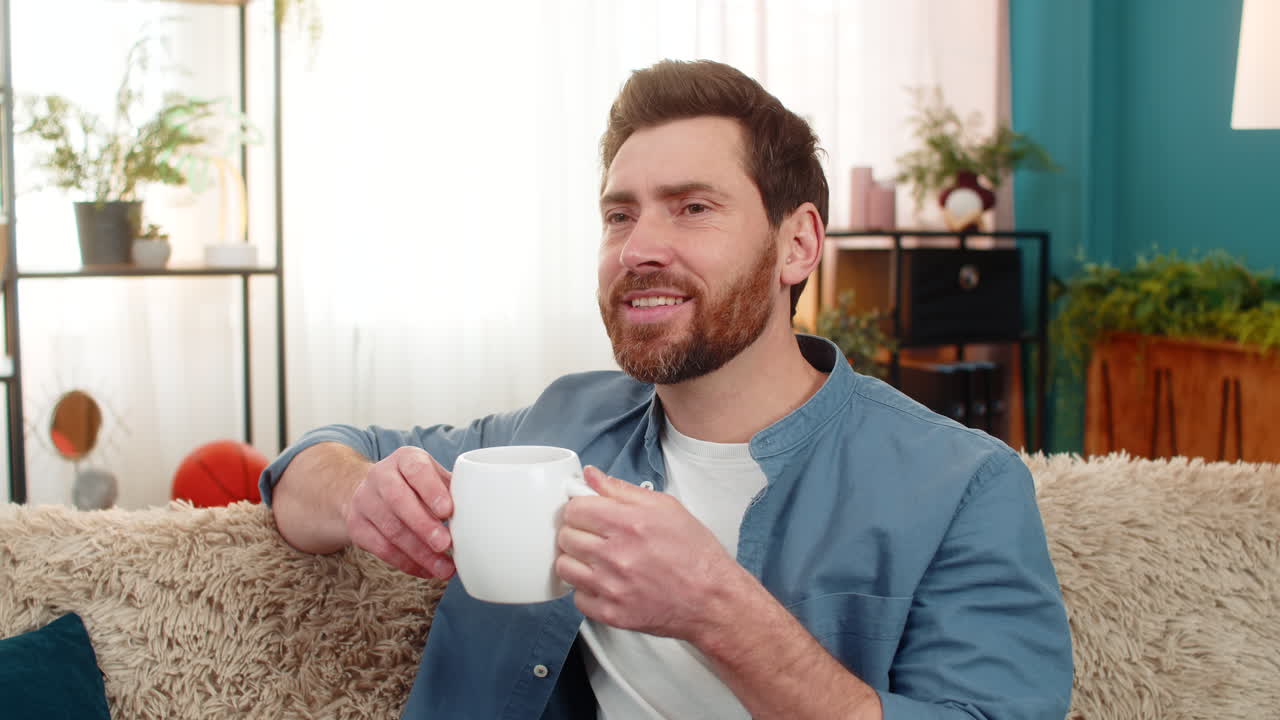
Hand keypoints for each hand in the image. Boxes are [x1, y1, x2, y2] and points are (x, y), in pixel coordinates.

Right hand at [346, 446, 455, 579]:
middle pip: (399, 501)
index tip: (448, 511)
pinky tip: (426, 570)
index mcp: (405, 459)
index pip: (416, 470)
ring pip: (390, 529)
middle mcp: (381, 476)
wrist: (370, 491)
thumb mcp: (432, 476)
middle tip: (446, 545)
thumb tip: (479, 514)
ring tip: (444, 568)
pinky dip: (406, 563)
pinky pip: (381, 548)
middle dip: (423, 526)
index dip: (432, 490)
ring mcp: (364, 500)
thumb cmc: (415, 485)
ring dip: (419, 552)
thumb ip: (452, 489)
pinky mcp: (356, 526)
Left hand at [555, 466, 744, 639]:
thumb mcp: (666, 508)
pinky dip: (587, 590)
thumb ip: (622, 490)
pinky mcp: (611, 613)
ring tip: (597, 559)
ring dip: (577, 560)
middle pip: (566, 536)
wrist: (712, 599)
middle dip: (577, 532)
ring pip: (564, 567)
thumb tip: (591, 476)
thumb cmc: (694, 554)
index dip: (579, 508)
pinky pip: (577, 598)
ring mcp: (612, 587)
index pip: (575, 509)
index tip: (587, 513)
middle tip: (594, 536)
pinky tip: (605, 582)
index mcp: (630, 523)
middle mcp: (617, 555)